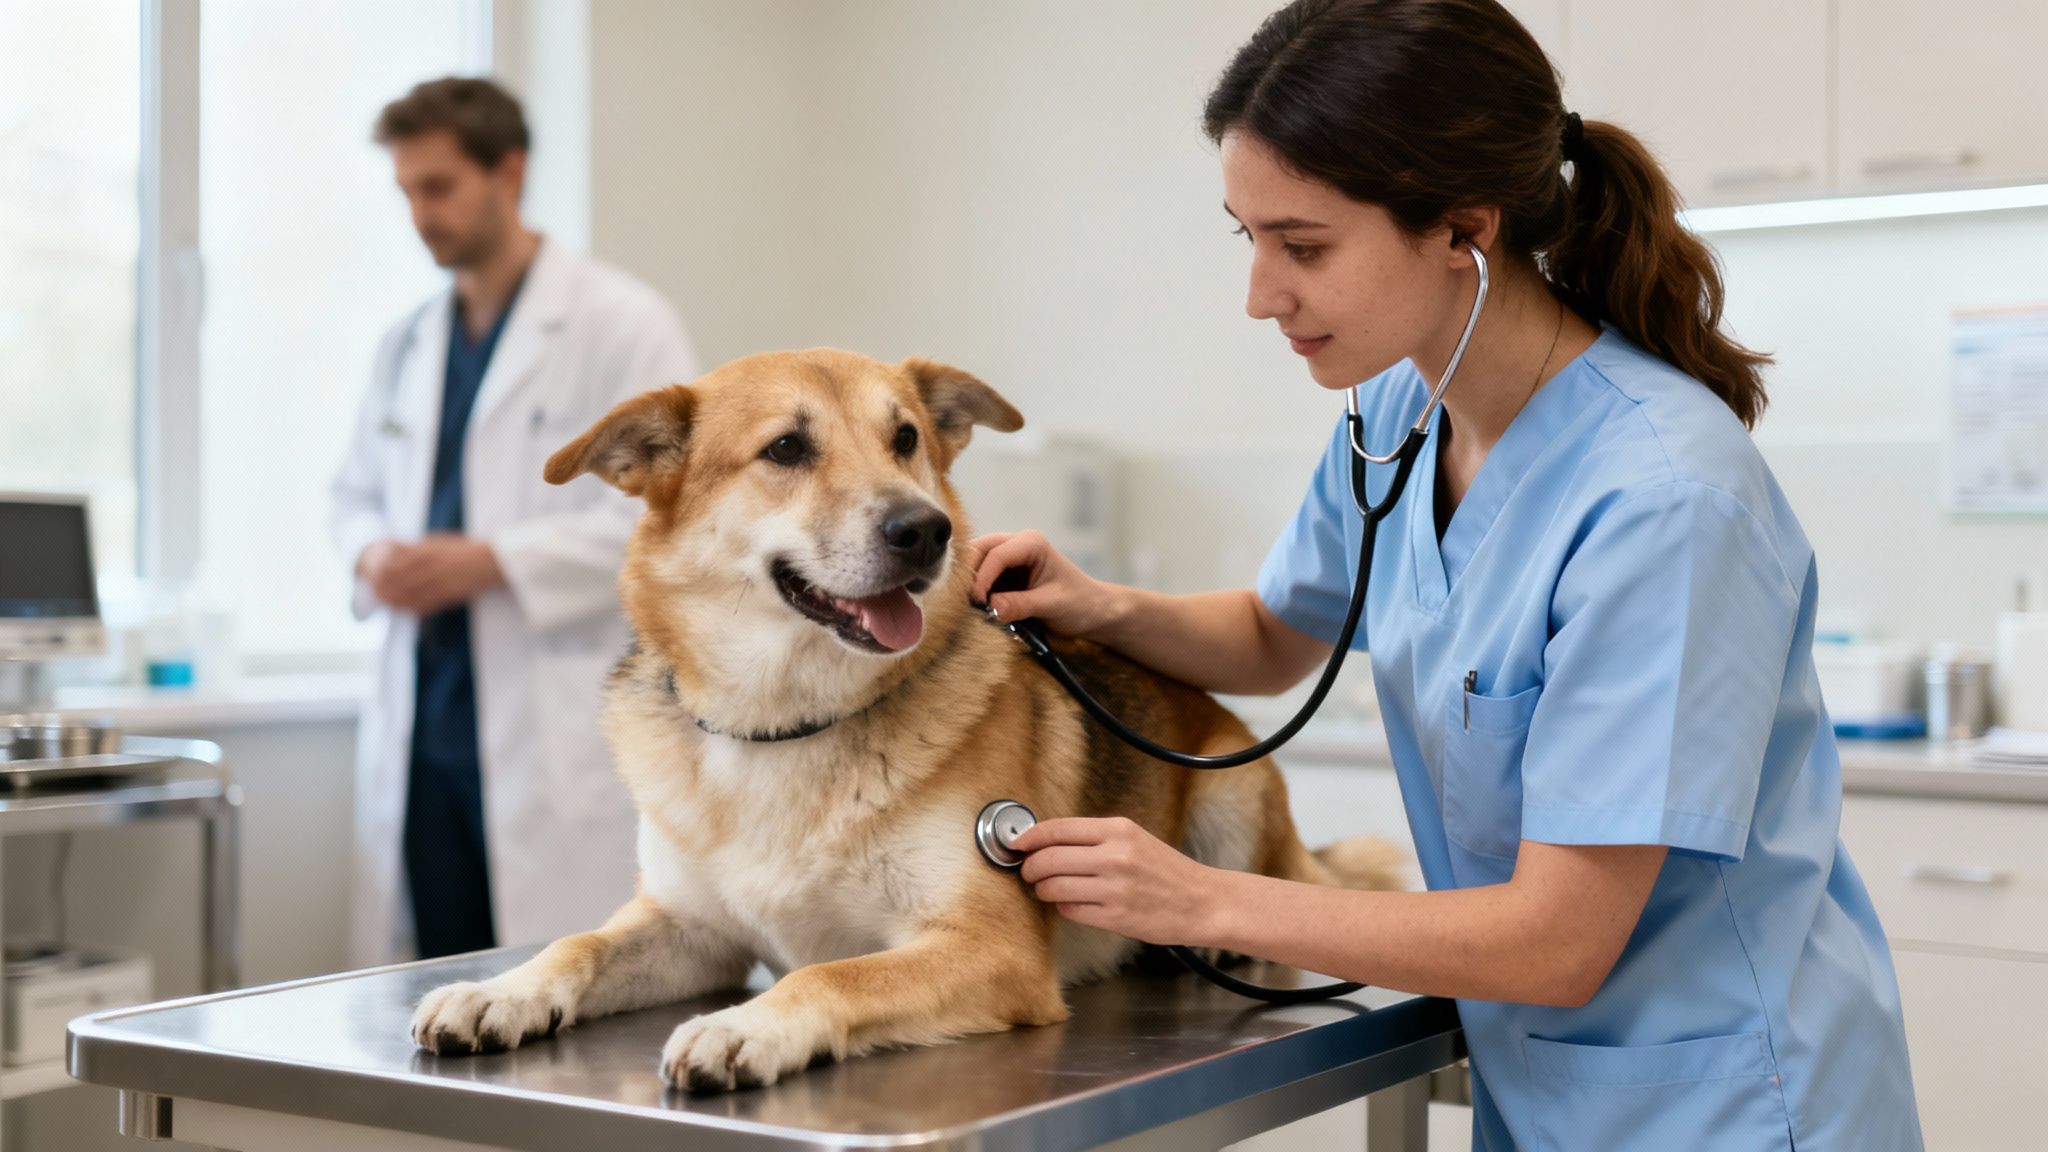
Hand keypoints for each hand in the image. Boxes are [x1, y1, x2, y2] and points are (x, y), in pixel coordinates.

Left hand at [359, 535, 503, 615]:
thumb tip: (395, 550)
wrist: (493, 560)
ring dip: (395, 599)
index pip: (398, 560)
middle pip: (401, 578)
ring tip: (384, 603)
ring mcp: (441, 580)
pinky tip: (403, 609)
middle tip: (374, 592)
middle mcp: (433, 565)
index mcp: (429, 550)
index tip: (372, 574)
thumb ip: (418, 547)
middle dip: (385, 586)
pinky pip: (426, 603)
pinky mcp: (450, 594)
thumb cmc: (465, 550)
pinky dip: (412, 607)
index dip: (383, 569)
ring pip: (411, 592)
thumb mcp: (440, 542)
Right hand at [969, 530, 1119, 638]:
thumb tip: (991, 608)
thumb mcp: (1053, 605)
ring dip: (968, 583)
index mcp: (1031, 543)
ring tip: (966, 607)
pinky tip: (972, 609)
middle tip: (962, 602)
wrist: (1092, 611)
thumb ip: (1022, 605)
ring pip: (974, 563)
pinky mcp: (1002, 576)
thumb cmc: (1079, 603)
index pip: (997, 554)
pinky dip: (973, 592)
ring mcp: (1007, 560)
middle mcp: (1016, 545)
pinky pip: (979, 579)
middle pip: (978, 551)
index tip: (976, 603)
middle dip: (968, 574)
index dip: (982, 577)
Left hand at [1013, 817, 1220, 945]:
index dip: (1029, 838)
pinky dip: (1063, 907)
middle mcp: (1116, 856)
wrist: (1203, 902)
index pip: (1058, 829)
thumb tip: (1046, 841)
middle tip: (1027, 872)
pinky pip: (1071, 911)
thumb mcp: (1134, 839)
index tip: (1016, 844)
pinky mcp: (1116, 917)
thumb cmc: (1166, 871)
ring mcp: (1115, 888)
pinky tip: (1070, 904)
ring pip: (1054, 886)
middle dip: (1029, 867)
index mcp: (1119, 830)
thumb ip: (1094, 838)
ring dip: (1042, 890)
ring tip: (1046, 889)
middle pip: (1049, 859)